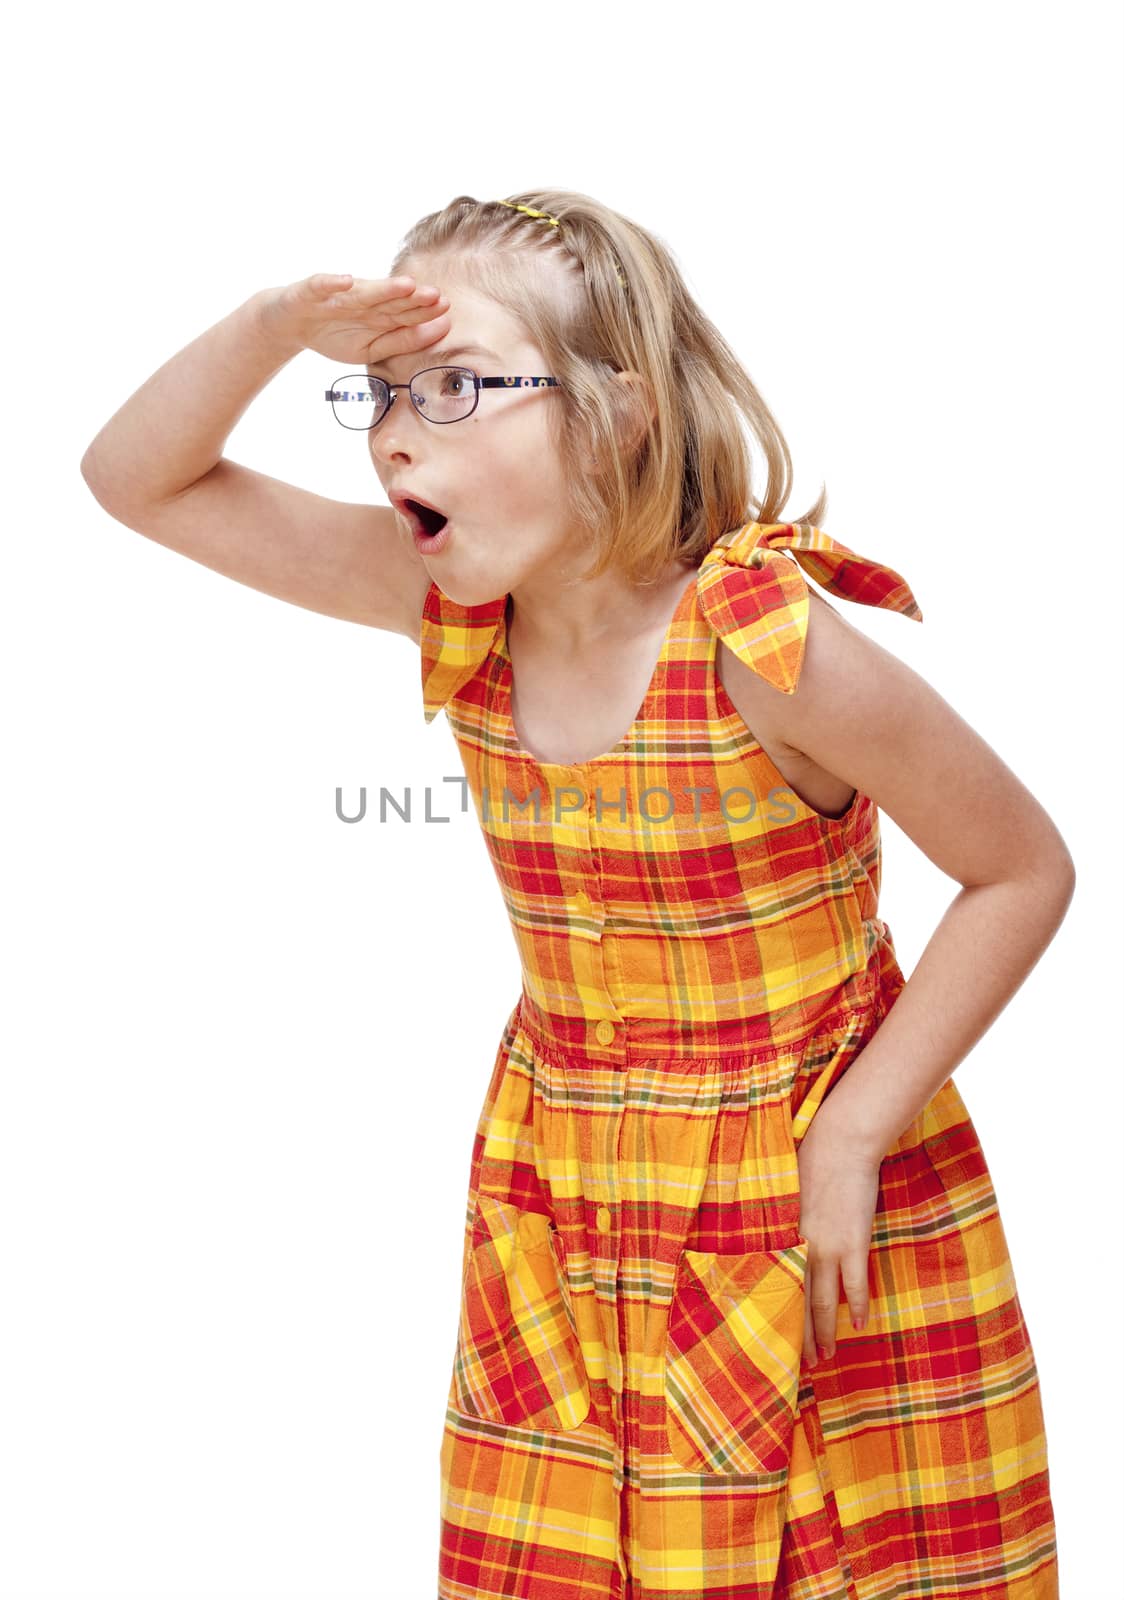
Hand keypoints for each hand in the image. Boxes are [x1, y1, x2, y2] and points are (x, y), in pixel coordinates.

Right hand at [254, 272, 451, 366]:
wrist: (290, 324)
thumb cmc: (335, 334)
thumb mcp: (370, 348)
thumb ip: (401, 341)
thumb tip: (438, 330)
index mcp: (378, 314)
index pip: (404, 314)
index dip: (423, 313)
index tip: (446, 311)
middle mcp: (362, 300)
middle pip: (389, 300)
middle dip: (411, 298)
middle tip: (435, 295)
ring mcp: (337, 294)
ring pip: (363, 292)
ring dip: (383, 288)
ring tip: (405, 286)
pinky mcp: (311, 290)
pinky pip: (322, 285)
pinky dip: (332, 283)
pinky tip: (345, 281)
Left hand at [796, 1110, 882, 1366]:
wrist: (840, 1143)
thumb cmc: (810, 1162)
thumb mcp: (785, 1195)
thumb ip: (782, 1224)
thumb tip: (777, 1244)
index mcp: (781, 1236)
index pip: (774, 1287)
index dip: (775, 1317)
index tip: (772, 1342)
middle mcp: (800, 1247)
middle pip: (798, 1303)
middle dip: (800, 1337)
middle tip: (802, 1366)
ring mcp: (828, 1247)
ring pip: (825, 1302)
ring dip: (825, 1333)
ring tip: (826, 1357)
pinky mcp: (854, 1242)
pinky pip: (856, 1285)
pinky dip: (859, 1305)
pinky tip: (860, 1324)